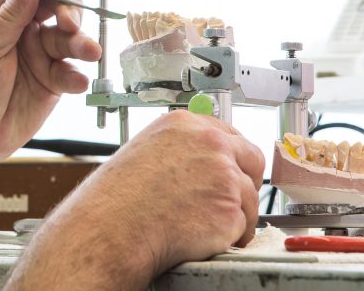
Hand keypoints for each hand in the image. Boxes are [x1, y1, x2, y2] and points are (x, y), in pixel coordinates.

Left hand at [0, 0, 100, 174]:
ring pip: (69, 32)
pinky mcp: (53, 77)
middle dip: (67, 6)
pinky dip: (77, 74)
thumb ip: (9, 14)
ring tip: (89, 52)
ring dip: (81, 40)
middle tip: (69, 24)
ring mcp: (38, 49)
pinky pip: (72, 68)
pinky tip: (74, 83)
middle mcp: (19, 23)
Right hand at [6, 110, 264, 288]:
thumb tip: (199, 164)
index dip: (232, 159)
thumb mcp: (145, 152)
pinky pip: (243, 226)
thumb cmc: (117, 198)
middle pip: (251, 159)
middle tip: (229, 203)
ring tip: (208, 227)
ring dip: (237, 215)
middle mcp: (209, 142)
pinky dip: (230, 237)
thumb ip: (179, 149)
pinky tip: (205, 238)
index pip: (229, 135)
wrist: (111, 228)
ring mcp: (223, 174)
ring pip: (250, 196)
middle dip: (244, 183)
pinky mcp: (230, 208)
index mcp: (184, 124)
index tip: (232, 171)